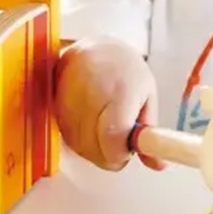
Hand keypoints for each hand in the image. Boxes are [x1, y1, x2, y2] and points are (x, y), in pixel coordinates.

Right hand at [52, 36, 164, 171]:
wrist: (94, 48)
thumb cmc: (124, 71)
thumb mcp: (147, 96)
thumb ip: (150, 133)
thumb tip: (158, 165)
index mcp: (120, 90)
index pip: (112, 135)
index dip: (118, 154)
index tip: (124, 154)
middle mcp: (91, 92)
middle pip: (93, 146)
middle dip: (107, 156)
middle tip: (118, 144)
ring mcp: (68, 97)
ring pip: (78, 145)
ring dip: (93, 150)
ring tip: (104, 130)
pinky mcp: (54, 103)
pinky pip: (66, 137)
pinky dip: (79, 141)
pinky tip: (89, 127)